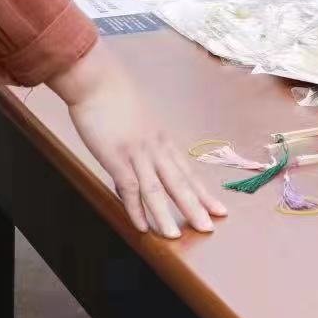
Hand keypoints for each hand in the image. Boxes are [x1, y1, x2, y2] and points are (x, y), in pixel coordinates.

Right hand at [51, 47, 226, 237]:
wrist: (97, 80)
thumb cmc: (115, 99)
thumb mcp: (137, 123)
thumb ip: (143, 144)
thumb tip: (143, 162)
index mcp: (162, 140)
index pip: (188, 172)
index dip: (203, 193)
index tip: (219, 210)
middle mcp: (156, 148)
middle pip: (180, 182)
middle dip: (196, 207)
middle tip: (211, 228)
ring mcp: (138, 152)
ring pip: (158, 189)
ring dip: (168, 215)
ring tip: (178, 237)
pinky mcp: (117, 156)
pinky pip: (130, 187)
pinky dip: (136, 209)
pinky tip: (142, 226)